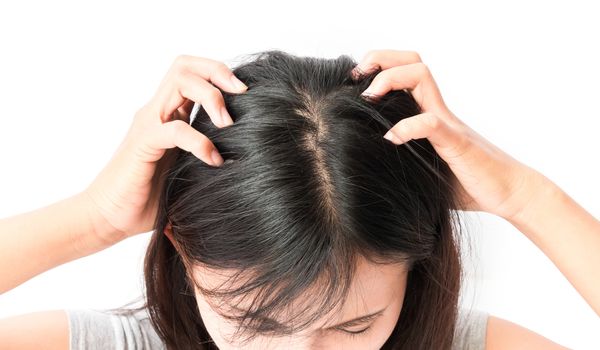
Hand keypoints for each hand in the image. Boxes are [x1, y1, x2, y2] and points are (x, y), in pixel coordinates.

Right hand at [83, 55, 247, 242]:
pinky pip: (176, 130)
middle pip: (185, 66)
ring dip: (212, 97)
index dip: (219, 72)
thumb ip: (208, 157)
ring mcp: (148, 124)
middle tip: (241, 95)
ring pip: (180, 83)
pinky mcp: (143, 144)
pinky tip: (214, 161)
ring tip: (228, 125)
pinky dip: (200, 142)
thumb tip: (246, 162)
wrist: (109, 217)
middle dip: (218, 72)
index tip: (246, 93)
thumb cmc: (150, 197)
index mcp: (170, 115)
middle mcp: (158, 112)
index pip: (192, 72)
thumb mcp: (188, 170)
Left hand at [352, 49, 540, 220]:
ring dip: (390, 80)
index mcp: (429, 114)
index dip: (379, 67)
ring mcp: (447, 124)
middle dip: (381, 60)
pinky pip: (430, 123)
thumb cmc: (467, 183)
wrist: (509, 193)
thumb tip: (366, 172)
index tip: (355, 84)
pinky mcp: (456, 142)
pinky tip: (390, 138)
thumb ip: (402, 161)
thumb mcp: (425, 169)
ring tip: (370, 98)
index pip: (407, 72)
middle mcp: (438, 111)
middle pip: (413, 63)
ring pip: (422, 77)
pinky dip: (407, 126)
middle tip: (359, 79)